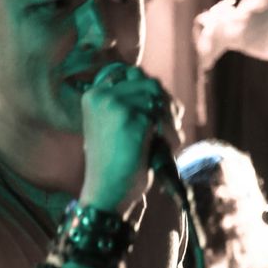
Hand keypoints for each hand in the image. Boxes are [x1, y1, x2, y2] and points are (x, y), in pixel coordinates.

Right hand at [79, 62, 181, 215]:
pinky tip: (169, 147)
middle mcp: (101, 95)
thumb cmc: (115, 166)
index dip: (151, 90)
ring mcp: (114, 104)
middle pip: (148, 82)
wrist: (107, 194)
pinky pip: (162, 116)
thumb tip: (161, 90)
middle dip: (166, 103)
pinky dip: (171, 132)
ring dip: (171, 119)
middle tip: (173, 125)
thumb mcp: (115, 128)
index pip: (131, 74)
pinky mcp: (130, 117)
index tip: (161, 111)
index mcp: (93, 96)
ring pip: (158, 96)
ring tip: (171, 140)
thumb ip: (131, 105)